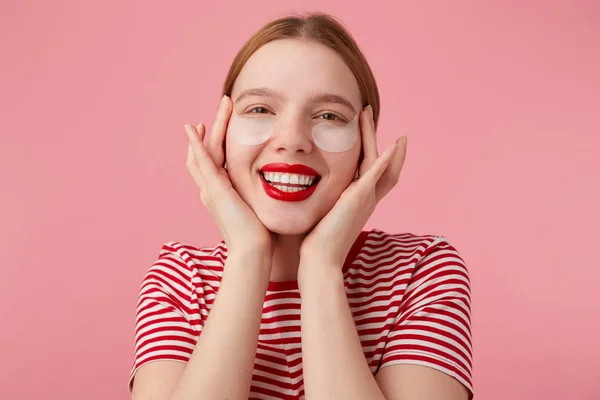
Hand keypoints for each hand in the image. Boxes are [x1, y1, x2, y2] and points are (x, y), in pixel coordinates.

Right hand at [185, 96, 272, 257]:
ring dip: (211, 128)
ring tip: (221, 106)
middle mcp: (212, 190)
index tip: (226, 122)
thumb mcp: (261, 209)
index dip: (218, 140)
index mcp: (223, 193)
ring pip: (204, 151)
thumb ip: (264, 196)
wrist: (254, 251)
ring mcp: (211, 189)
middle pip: (207, 151)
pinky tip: (196, 128)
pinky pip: (202, 162)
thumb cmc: (262, 235)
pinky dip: (196, 145)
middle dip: (215, 127)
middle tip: (224, 104)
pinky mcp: (215, 190)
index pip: (216, 160)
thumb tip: (281, 188)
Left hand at [299, 105, 406, 273]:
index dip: (370, 151)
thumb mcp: (317, 213)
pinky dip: (389, 159)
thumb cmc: (312, 242)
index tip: (362, 132)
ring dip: (374, 136)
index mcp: (357, 202)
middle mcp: (366, 199)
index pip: (369, 171)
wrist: (317, 259)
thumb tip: (296, 188)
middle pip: (380, 163)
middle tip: (367, 113)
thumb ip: (316, 199)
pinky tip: (394, 143)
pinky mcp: (360, 198)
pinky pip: (378, 173)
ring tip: (367, 114)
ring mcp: (366, 198)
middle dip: (374, 137)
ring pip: (378, 161)